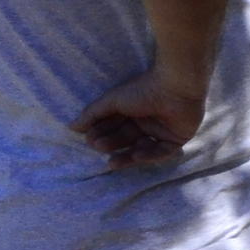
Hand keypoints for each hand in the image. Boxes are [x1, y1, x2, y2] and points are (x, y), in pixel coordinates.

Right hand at [78, 67, 207, 167]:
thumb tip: (71, 127)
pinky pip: (162, 151)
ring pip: (142, 148)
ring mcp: (162, 130)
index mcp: (132, 110)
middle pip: (126, 138)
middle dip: (111, 144)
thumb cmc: (143, 90)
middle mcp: (147, 121)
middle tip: (99, 148)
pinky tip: (136, 155)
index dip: (101, 133)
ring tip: (113, 162)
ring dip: (127, 156)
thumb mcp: (113, 101)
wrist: (175, 87)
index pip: (113, 126)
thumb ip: (93, 114)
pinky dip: (149, 155)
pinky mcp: (177, 138)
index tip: (89, 139)